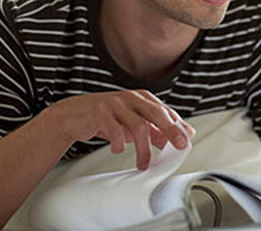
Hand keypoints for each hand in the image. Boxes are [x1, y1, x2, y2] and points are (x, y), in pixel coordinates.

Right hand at [46, 90, 195, 169]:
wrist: (73, 116)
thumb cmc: (106, 118)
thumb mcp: (132, 124)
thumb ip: (154, 130)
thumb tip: (176, 141)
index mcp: (141, 98)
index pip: (165, 111)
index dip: (178, 125)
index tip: (187, 140)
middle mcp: (130, 98)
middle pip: (156, 113)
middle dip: (170, 130)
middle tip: (178, 146)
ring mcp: (115, 104)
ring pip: (137, 126)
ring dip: (143, 149)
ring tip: (143, 163)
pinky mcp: (100, 112)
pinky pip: (115, 131)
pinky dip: (119, 144)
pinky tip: (118, 150)